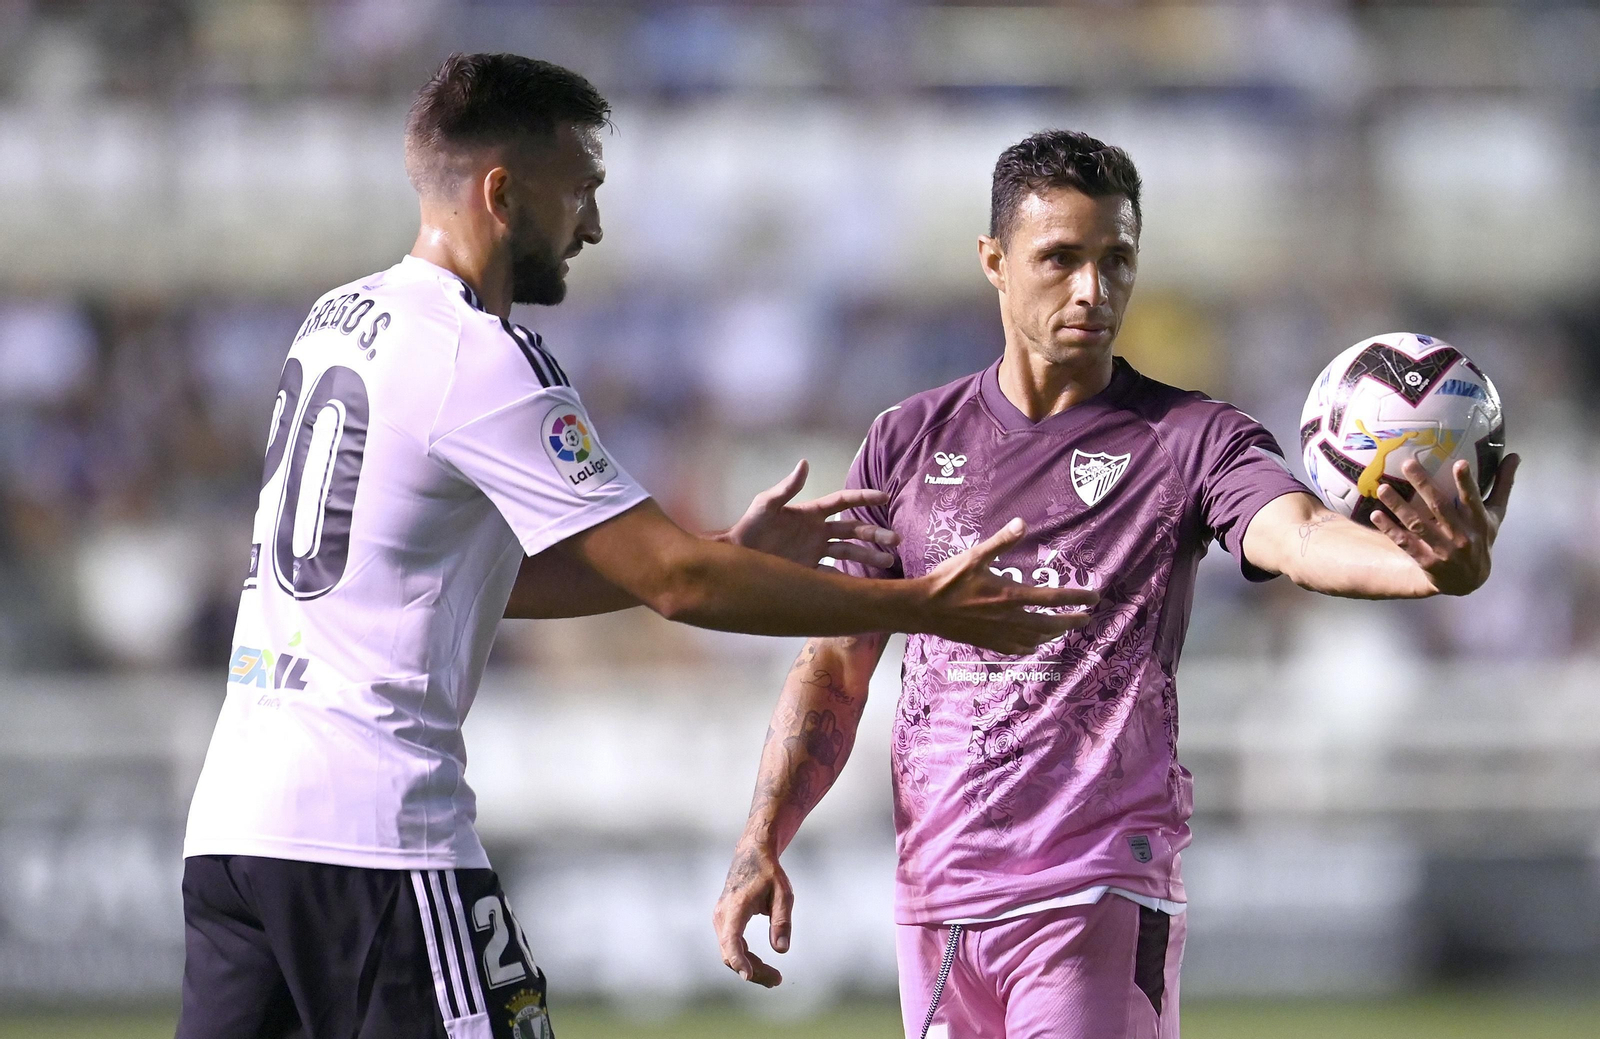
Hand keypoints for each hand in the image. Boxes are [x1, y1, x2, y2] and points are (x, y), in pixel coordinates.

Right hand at [714, 839, 792, 987]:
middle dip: (752, 971)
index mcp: (736, 907)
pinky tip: (761, 966)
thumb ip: (782, 921)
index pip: (731, 939)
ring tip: (774, 978)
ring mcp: (720, 920)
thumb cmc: (769, 873)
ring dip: (749, 967)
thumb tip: (781, 950)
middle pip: (730, 953)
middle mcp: (722, 915)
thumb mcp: (783, 894)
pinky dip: (745, 958)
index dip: (739, 960)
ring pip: (729, 953)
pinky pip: (731, 946)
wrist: (751, 855)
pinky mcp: (724, 922)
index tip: (749, 976)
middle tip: (777, 980)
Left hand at [723, 460, 899, 569]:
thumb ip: (786, 488)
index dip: (864, 498)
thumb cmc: (749, 527)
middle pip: (853, 530)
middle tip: (895, 540)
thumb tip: (804, 463)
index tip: (885, 497)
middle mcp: (818, 532)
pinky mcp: (809, 571)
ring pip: (849, 552)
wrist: (736, 557)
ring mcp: (815, 552)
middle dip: (875, 534)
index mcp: (811, 513)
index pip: (843, 502)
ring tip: (889, 562)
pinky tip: (864, 586)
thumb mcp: (766, 505)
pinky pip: (834, 575)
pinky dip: (849, 579)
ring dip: (869, 556)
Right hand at [919, 518, 1098, 653]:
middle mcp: (1010, 618)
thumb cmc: (949, 580)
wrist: (925, 608)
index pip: (1053, 598)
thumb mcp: (975, 556)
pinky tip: (1032, 642)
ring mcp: (1000, 634)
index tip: (1094, 597)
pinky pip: (1017, 649)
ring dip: (1053, 634)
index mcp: (1010, 595)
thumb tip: (1022, 523)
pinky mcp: (988, 643)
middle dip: (1071, 621)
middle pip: (1050, 624)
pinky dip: (1031, 646)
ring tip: (1062, 629)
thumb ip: (1001, 541)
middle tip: (1085, 618)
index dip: (1077, 598)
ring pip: (1036, 639)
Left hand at [1371, 454, 1518, 595]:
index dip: (1467, 483)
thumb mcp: (1494, 515)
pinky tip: (1376, 515)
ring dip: (1399, 506)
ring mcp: (1443, 550)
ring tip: (1382, 488)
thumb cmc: (1481, 539)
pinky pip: (1406, 543)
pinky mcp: (1426, 561)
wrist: (1469, 581)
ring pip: (1418, 524)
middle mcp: (1462, 535)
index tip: (1459, 463)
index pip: (1473, 499)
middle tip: (1407, 463)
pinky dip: (1391, 529)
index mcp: (1479, 521)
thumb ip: (1502, 485)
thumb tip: (1515, 455)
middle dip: (1423, 484)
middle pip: (1440, 507)